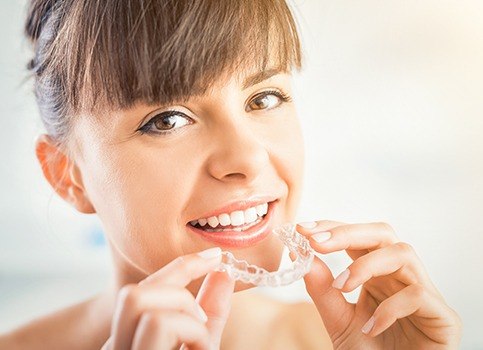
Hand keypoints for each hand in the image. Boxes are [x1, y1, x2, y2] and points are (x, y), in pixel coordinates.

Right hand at [101, 247, 233, 349]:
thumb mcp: (202, 344)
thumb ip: (211, 314)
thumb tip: (224, 273)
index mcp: (131, 337)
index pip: (144, 288)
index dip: (182, 265)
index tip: (215, 255)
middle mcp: (116, 345)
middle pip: (134, 289)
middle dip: (177, 280)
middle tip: (206, 305)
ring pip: (137, 298)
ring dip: (182, 307)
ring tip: (200, 336)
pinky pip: (157, 323)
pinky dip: (191, 330)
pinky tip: (200, 349)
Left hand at [295, 220, 461, 348]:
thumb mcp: (339, 322)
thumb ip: (323, 291)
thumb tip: (302, 256)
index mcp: (377, 275)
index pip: (358, 239)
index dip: (333, 228)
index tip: (303, 229)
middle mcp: (400, 277)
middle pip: (382, 234)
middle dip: (347, 233)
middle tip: (316, 242)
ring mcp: (424, 294)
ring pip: (403, 253)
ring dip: (366, 265)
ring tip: (342, 286)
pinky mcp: (443, 317)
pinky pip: (418, 295)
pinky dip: (390, 307)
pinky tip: (371, 327)